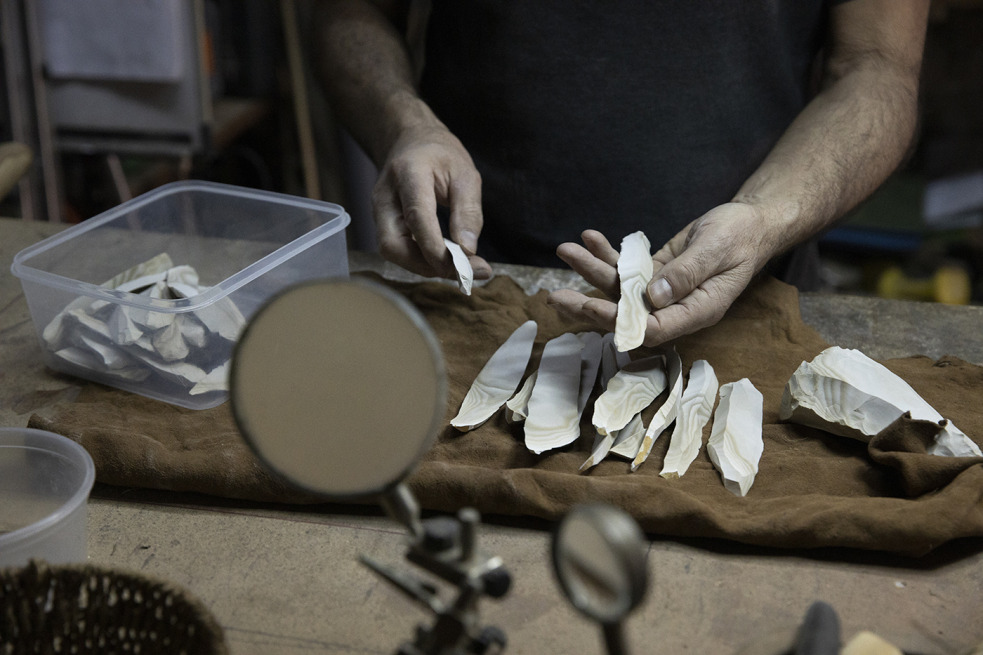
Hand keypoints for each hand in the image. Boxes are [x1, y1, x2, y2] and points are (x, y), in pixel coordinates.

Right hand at [372, 124, 491, 279]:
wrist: (411, 141)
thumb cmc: (440, 155)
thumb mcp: (465, 173)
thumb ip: (468, 211)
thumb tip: (468, 251)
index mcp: (408, 173)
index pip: (416, 217)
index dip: (436, 248)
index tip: (464, 266)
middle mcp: (385, 195)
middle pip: (392, 244)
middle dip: (426, 265)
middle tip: (462, 272)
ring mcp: (379, 211)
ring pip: (392, 251)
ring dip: (424, 266)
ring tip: (457, 267)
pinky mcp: (382, 223)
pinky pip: (397, 249)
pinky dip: (420, 260)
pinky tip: (443, 259)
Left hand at [547, 202, 771, 346]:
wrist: (748, 222)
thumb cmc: (741, 236)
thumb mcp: (717, 249)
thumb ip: (686, 273)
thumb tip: (653, 296)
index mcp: (696, 311)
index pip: (652, 328)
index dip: (620, 321)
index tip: (591, 307)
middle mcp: (674, 308)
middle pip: (625, 315)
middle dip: (588, 306)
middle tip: (555, 297)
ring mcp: (661, 292)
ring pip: (619, 289)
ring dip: (590, 271)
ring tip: (565, 251)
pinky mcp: (654, 274)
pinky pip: (625, 268)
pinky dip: (606, 253)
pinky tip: (589, 237)